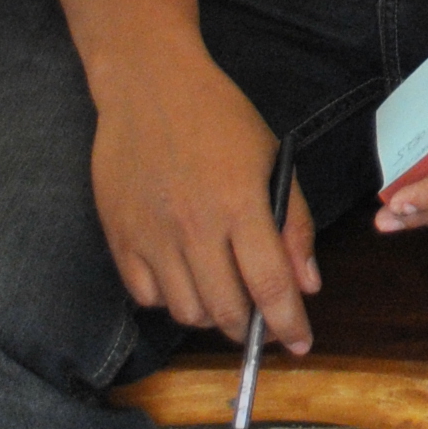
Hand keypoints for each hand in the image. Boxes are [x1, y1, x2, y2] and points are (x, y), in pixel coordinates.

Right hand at [88, 55, 318, 351]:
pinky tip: (185, 276)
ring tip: (224, 293)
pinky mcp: (119, 237)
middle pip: (226, 311)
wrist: (148, 85)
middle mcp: (193, 226)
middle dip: (251, 328)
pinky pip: (146, 297)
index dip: (289, 324)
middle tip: (261, 321)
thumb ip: (294, 223)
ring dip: (212, 316)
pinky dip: (170, 300)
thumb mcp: (272, 158)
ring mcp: (151, 234)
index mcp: (240, 203)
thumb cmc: (218, 117)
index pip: (270, 285)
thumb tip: (308, 284)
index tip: (301, 344)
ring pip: (186, 312)